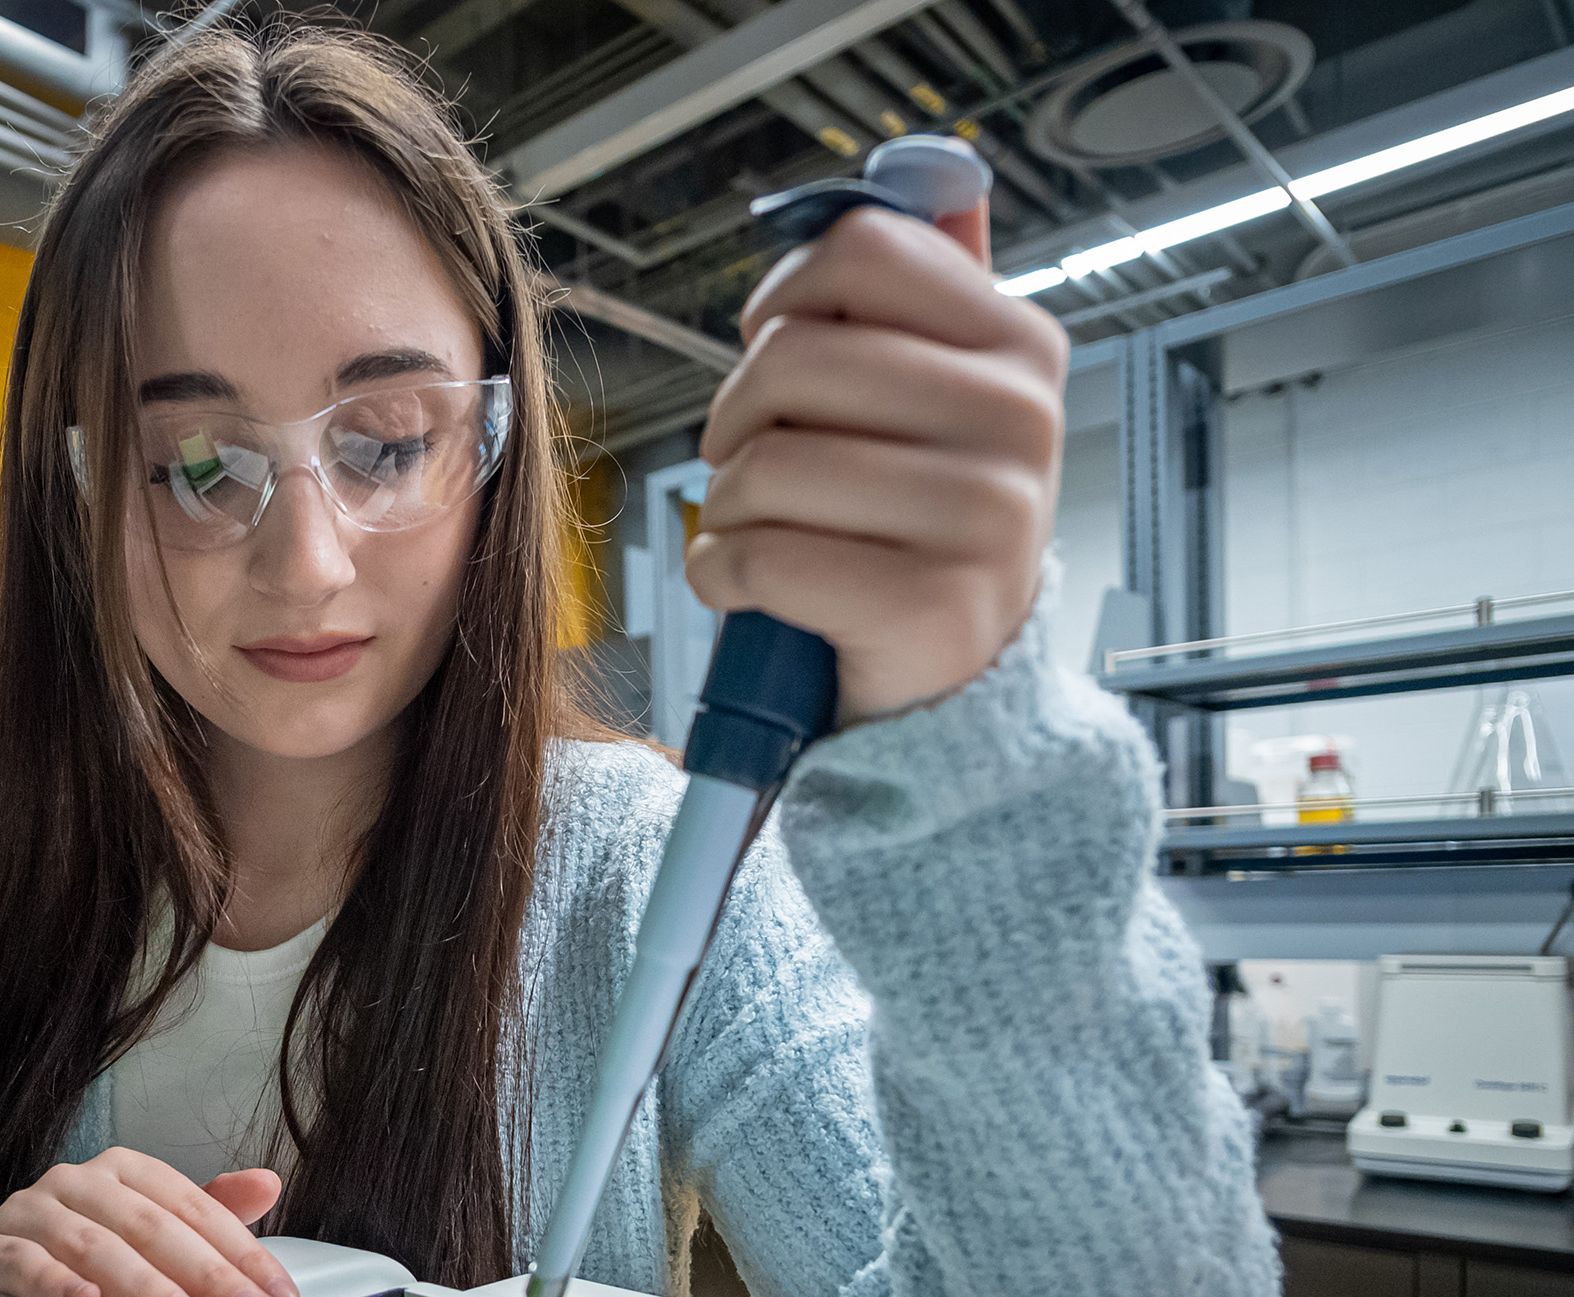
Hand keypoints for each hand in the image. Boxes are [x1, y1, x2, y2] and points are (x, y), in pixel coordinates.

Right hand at [0, 1147, 298, 1296]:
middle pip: (150, 1226)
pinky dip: (53, 1282)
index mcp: (122, 1172)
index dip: (240, 1253)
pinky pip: (21, 1263)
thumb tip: (268, 1184)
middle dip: (207, 1275)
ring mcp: (28, 1212)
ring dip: (145, 1286)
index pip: (191, 1206)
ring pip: (92, 1246)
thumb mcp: (149, 1231)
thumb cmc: (81, 1254)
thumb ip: (207, 1212)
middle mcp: (76, 1181)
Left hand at [688, 203, 1067, 723]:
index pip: (863, 250)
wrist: (953, 671)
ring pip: (765, 463)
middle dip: (734, 415)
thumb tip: (932, 179)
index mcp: (1018, 344)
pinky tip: (751, 584)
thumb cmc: (914, 518)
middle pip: (792, 355)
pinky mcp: (928, 607)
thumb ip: (930, 289)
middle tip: (749, 457)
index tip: (774, 347)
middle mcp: (1019, 420)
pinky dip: (721, 574)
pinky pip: (757, 558)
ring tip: (757, 528)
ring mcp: (986, 518)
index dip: (782, 298)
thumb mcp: (941, 393)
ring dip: (725, 506)